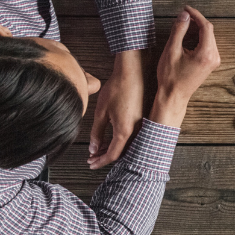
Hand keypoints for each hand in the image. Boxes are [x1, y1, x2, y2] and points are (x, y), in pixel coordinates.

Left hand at [88, 50, 143, 168]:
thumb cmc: (117, 88)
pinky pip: (133, 136)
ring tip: (98, 148)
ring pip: (128, 145)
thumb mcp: (101, 111)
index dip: (100, 161)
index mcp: (125, 131)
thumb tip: (93, 148)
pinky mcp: (144, 118)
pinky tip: (111, 137)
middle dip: (105, 156)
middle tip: (92, 158)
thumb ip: (97, 132)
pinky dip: (121, 141)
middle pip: (122, 152)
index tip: (90, 164)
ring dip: (113, 148)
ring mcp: (143, 124)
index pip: (113, 154)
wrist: (134, 71)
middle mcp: (137, 130)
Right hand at [150, 6, 219, 128]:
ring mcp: (214, 61)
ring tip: (182, 25)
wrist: (174, 96)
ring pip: (208, 38)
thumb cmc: (170, 76)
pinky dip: (198, 38)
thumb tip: (184, 15)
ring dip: (197, 30)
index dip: (196, 15)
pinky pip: (207, 45)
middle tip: (182, 16)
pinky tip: (187, 37)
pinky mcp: (211, 63)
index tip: (185, 8)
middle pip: (209, 31)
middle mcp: (214, 57)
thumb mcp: (171, 50)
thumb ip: (179, 30)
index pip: (206, 27)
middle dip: (196, 22)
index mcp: (206, 53)